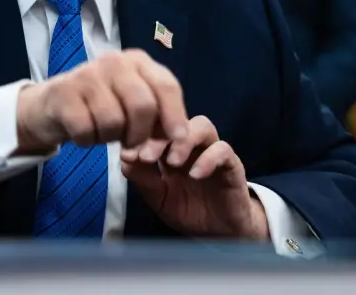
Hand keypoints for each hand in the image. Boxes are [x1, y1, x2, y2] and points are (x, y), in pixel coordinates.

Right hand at [15, 49, 188, 152]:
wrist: (52, 105)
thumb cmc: (102, 105)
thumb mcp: (133, 104)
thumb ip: (159, 116)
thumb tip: (178, 137)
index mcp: (138, 61)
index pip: (166, 86)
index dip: (175, 115)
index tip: (178, 139)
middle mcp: (114, 61)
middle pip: (143, 106)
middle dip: (140, 134)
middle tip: (131, 144)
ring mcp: (87, 74)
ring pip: (114, 122)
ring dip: (110, 138)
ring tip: (103, 132)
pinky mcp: (63, 93)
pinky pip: (86, 130)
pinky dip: (87, 140)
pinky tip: (84, 132)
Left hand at [120, 115, 269, 240]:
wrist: (220, 233)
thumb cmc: (188, 211)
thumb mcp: (159, 198)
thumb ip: (143, 178)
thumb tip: (123, 158)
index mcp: (171, 149)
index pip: (157, 127)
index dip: (142, 134)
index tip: (127, 153)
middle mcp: (191, 146)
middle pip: (177, 121)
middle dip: (159, 135)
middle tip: (146, 156)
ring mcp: (212, 152)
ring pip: (202, 125)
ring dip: (184, 140)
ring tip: (173, 162)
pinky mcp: (232, 165)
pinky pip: (223, 150)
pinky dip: (208, 158)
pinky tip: (195, 174)